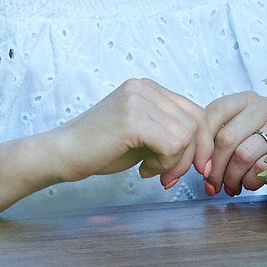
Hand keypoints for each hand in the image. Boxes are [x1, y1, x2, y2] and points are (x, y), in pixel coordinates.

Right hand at [46, 77, 212, 188]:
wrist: (62, 153)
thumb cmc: (99, 148)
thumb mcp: (141, 135)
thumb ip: (168, 132)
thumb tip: (204, 149)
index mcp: (147, 87)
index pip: (194, 111)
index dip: (201, 143)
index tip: (194, 168)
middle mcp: (144, 87)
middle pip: (195, 122)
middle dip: (191, 156)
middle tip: (170, 178)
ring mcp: (138, 100)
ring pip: (185, 136)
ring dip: (174, 163)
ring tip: (151, 172)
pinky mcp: (133, 118)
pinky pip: (172, 144)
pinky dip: (164, 164)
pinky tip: (144, 170)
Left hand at [197, 92, 266, 195]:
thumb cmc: (259, 149)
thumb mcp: (237, 136)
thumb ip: (216, 140)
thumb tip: (195, 161)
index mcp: (245, 99)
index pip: (215, 112)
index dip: (202, 143)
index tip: (197, 165)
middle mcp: (265, 106)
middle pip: (227, 137)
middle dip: (215, 167)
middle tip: (211, 184)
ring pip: (243, 155)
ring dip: (231, 178)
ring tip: (230, 186)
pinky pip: (261, 167)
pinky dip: (249, 182)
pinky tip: (248, 183)